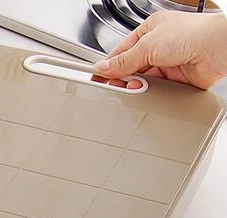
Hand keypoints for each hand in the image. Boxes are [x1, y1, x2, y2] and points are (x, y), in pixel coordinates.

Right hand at [93, 11, 226, 88]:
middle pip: (130, 67)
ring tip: (133, 88)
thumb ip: (123, 61)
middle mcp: (159, 46)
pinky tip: (145, 93)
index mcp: (150, 30)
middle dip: (122, 77)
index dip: (109, 65)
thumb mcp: (147, 45)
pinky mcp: (176, 80)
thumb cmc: (191, 34)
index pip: (122, 51)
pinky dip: (148, 93)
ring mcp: (167, 63)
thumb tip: (103, 67)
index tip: (97, 77)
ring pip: (142, 80)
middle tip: (114, 86)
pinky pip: (155, 90)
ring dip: (136, 86)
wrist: (217, 49)